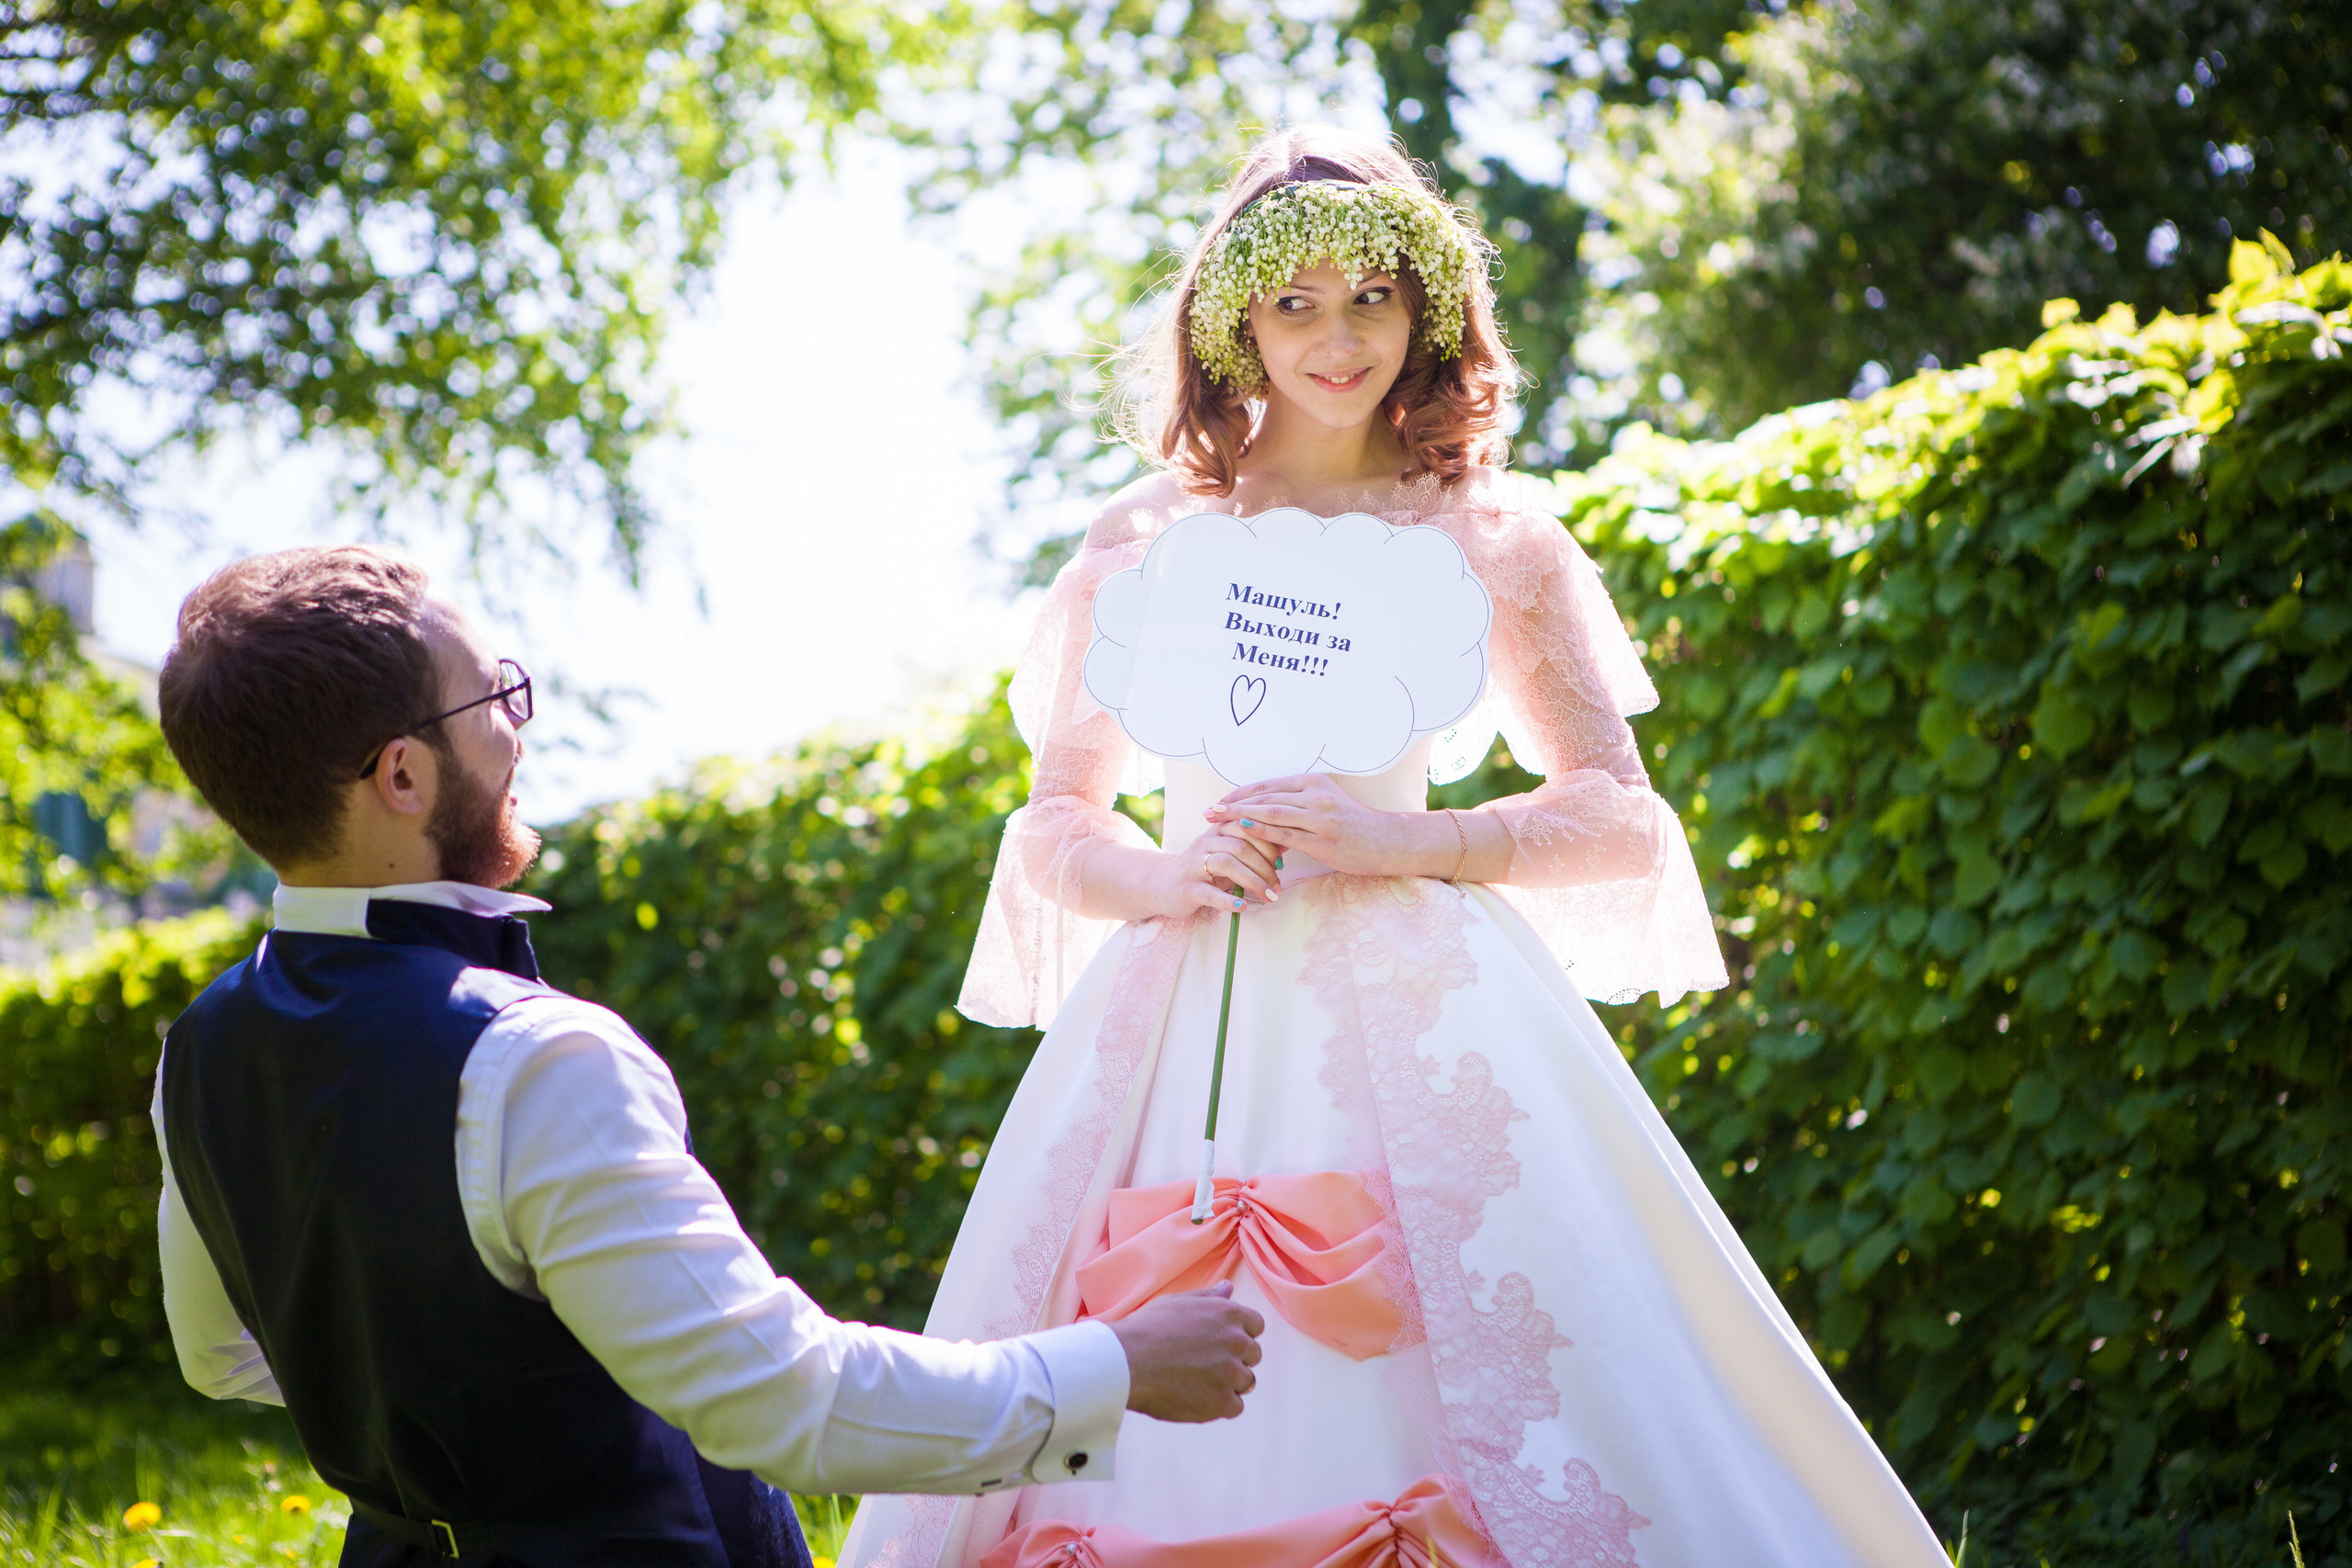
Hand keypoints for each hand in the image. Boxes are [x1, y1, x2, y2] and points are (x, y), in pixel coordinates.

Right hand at [1107, 1282, 1265, 1421]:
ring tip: (1196, 1381)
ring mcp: (1231, 1373)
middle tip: (1203, 1363)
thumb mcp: (1179, 1302)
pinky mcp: (1222, 1402)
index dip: (1239, 1334)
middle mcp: (1237, 1341)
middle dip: (1234, 1358)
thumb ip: (1210, 1297)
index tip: (1219, 1342)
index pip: (1256, 1326)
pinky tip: (1196, 1397)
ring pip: (1246, 1381)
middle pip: (1253, 1354)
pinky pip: (1236, 1406)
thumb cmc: (1148, 1329)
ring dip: (1228, 1383)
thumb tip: (1228, 1287)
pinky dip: (1220, 1405)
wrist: (1126, 1362)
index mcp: (1229, 1314)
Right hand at [1142, 827, 1284, 919]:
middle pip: (1240, 846)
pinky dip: (1228, 900)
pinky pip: (1209, 892)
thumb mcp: (1227, 855)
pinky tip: (1243, 906)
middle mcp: (1205, 843)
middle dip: (1265, 867)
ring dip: (1252, 881)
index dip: (1269, 845)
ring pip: (1226, 864)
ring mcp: (1194, 865)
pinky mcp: (1187, 888)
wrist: (1163, 886)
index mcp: (1218, 831)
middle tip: (1277, 887)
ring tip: (1268, 897)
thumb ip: (1252, 848)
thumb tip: (1287, 842)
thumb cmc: (1203, 870)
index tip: (1282, 864)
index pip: (1248, 828)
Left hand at [1205, 773, 1423, 878]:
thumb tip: (1266, 812)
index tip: (1218, 801)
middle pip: (1264, 796)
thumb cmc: (1355, 826)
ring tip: (1215, 821)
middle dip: (1232, 804)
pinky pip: (1285, 834)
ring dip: (1239, 816)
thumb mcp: (1326, 805)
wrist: (1387, 841)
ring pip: (1271, 812)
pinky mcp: (1322, 839)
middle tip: (1207, 811)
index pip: (1267, 786)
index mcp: (1313, 782)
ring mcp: (1319, 816)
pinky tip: (1242, 833)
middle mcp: (1315, 794)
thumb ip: (1299, 805)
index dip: (1240, 793)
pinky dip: (1261, 832)